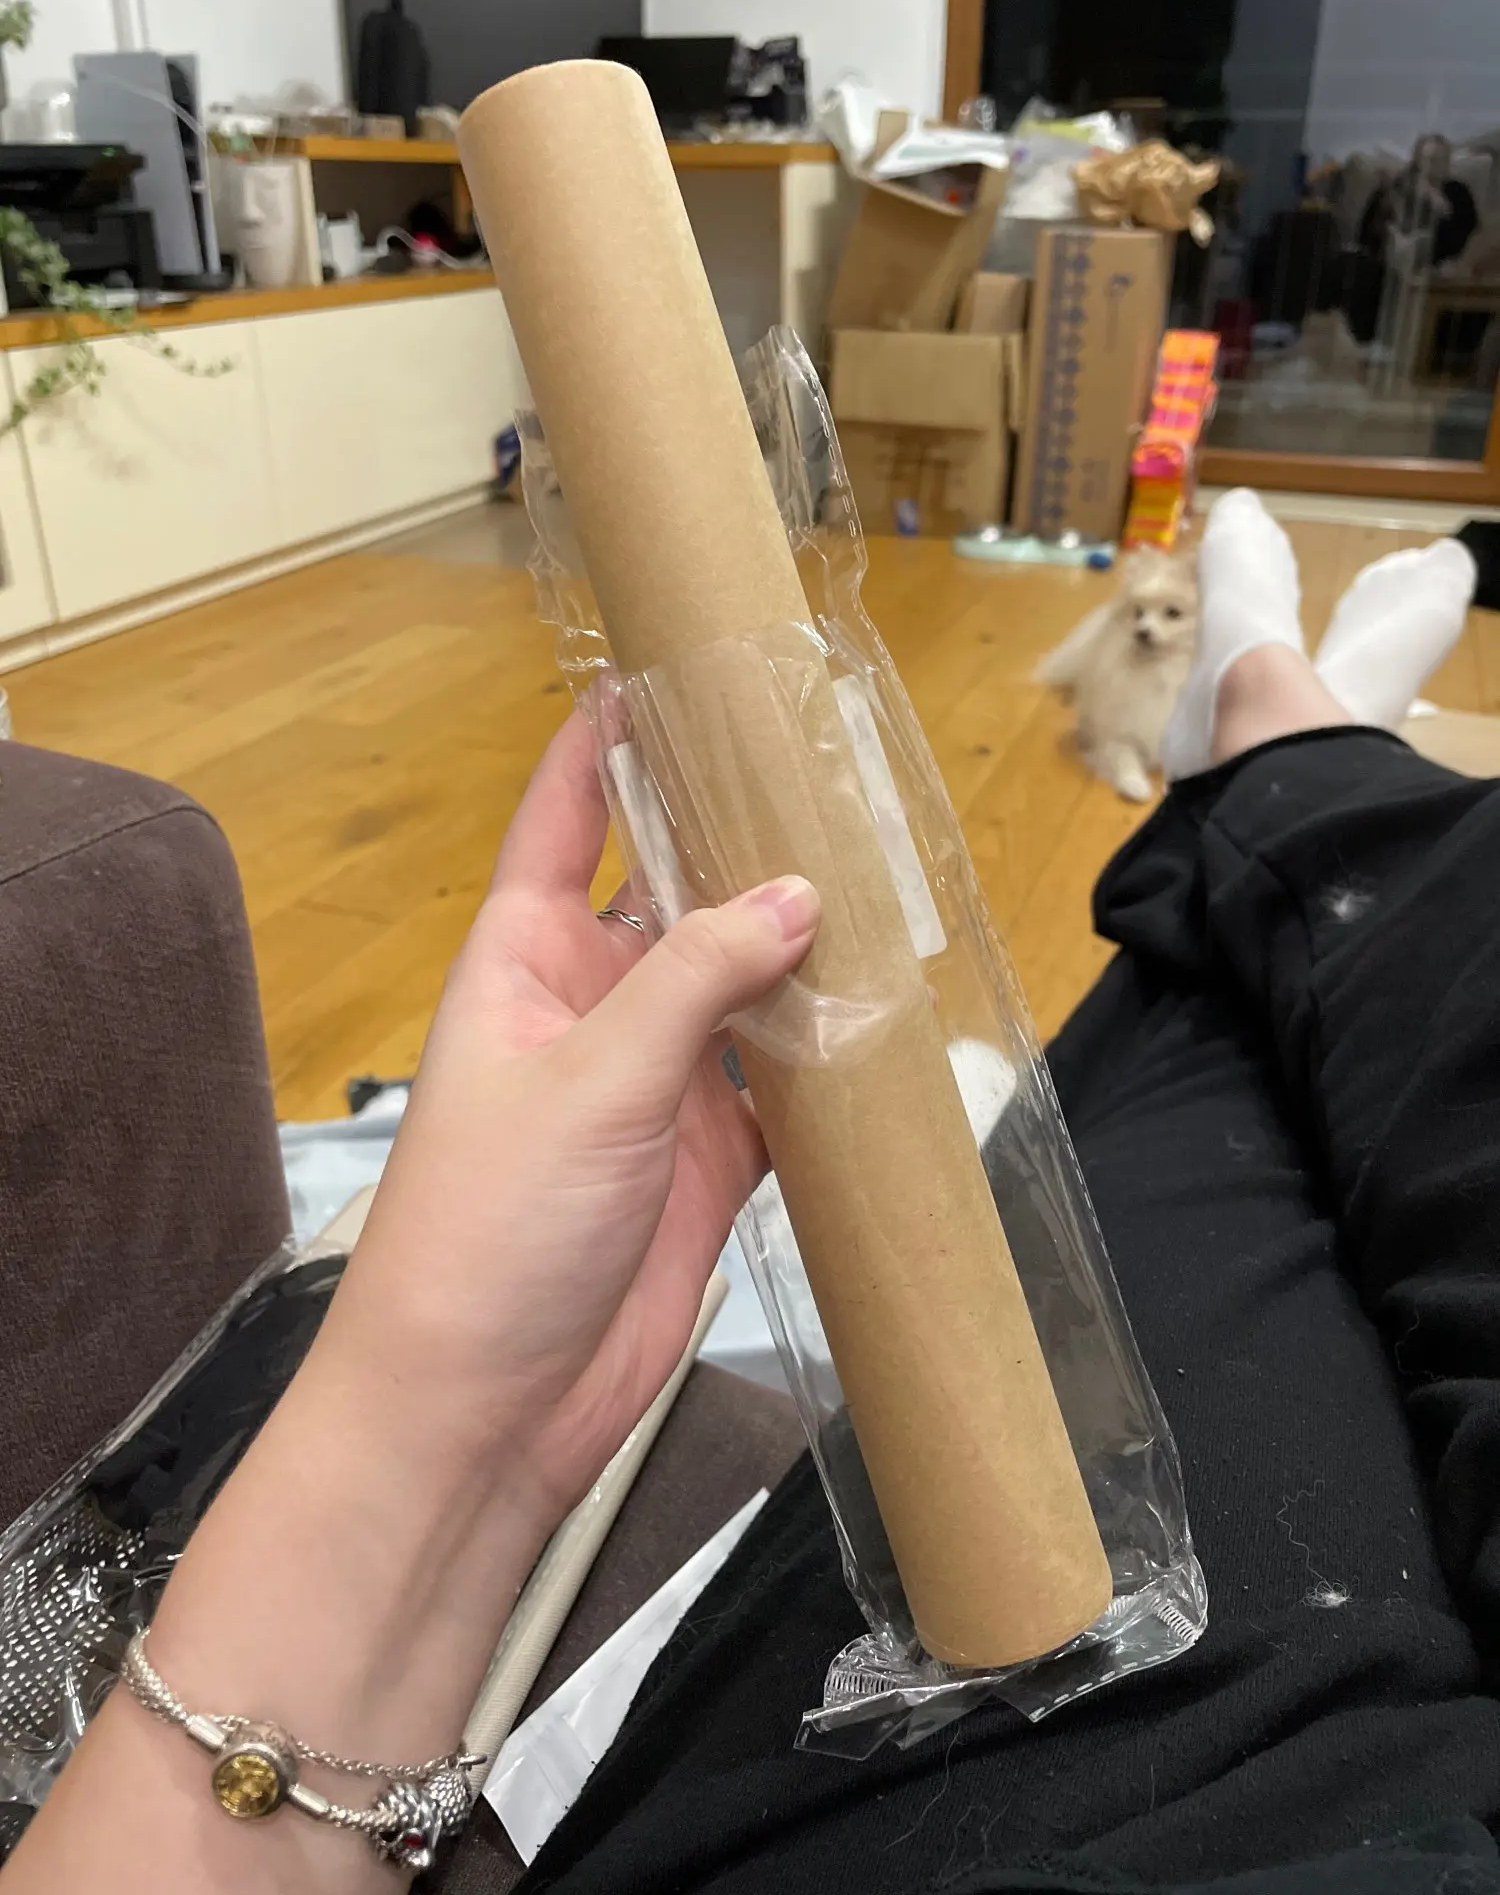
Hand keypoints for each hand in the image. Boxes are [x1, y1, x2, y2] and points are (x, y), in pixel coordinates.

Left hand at [318, 711, 819, 1531]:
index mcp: (527, 954)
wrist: (485, 1406)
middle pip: (676, 888)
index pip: (567, 815)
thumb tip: (795, 893)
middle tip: (834, 770)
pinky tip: (890, 1011)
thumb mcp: (589, 1080)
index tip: (673, 665)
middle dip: (744, 834)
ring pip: (743, 981)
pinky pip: (784, 1079)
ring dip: (803, 942)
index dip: (611, 738)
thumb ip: (692, 980)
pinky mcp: (711, 1153)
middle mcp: (595, 1000)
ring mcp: (657, 1078)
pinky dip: (833, 1052)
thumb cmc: (485, 1229)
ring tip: (889, 873)